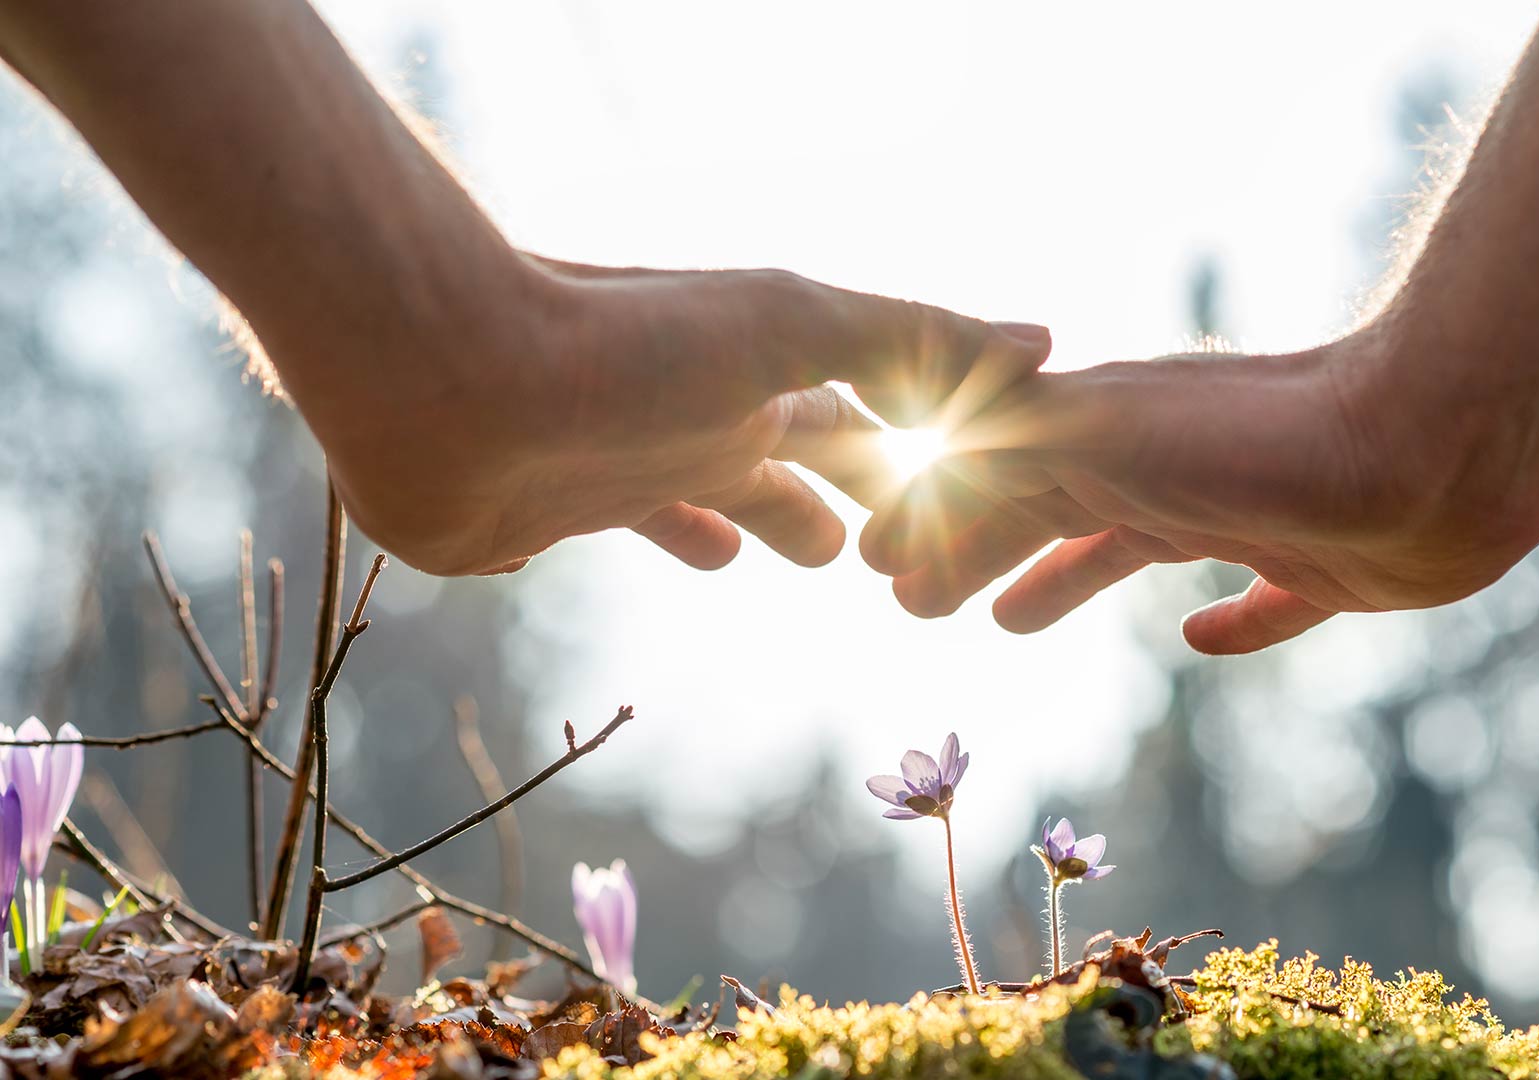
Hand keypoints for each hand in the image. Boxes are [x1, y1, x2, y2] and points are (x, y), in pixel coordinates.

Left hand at [306, 256, 1050, 575]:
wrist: (442, 378)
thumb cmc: (623, 349)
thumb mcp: (788, 327)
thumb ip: (910, 337)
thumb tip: (1043, 341)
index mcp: (763, 373)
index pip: (866, 412)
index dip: (921, 449)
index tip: (973, 488)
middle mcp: (704, 410)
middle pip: (800, 453)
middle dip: (853, 489)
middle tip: (898, 544)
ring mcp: (631, 459)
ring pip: (721, 492)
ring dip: (767, 515)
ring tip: (806, 554)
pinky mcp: (557, 511)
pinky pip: (630, 526)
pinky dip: (672, 538)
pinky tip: (686, 556)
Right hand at [864, 320, 1538, 652]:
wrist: (1441, 438)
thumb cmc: (1260, 442)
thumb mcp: (1099, 440)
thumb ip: (1005, 459)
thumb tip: (916, 489)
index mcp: (1109, 438)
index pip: (993, 484)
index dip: (934, 526)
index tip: (879, 570)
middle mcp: (1170, 467)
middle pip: (1049, 513)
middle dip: (981, 548)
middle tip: (922, 601)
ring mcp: (1250, 513)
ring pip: (1133, 549)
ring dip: (1066, 578)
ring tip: (1012, 620)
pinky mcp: (1332, 567)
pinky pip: (1263, 600)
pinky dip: (1229, 622)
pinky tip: (1204, 639)